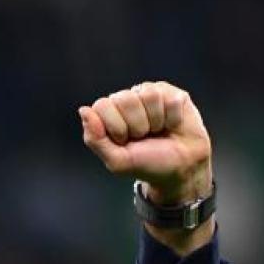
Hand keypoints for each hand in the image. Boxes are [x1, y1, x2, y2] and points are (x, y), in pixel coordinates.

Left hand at [79, 81, 211, 205]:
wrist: (180, 169)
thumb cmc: (147, 164)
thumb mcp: (117, 160)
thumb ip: (95, 139)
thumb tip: (83, 110)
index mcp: (108, 114)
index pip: (102, 105)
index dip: (116, 128)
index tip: (124, 142)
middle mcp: (126, 99)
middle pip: (125, 99)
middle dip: (137, 126)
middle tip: (143, 137)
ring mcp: (149, 94)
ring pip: (149, 96)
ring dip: (155, 121)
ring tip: (157, 131)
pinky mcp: (172, 94)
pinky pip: (170, 99)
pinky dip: (173, 119)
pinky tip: (172, 125)